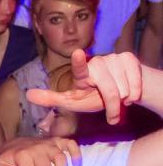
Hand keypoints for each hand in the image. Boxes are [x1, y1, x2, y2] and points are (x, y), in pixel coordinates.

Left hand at [27, 49, 142, 125]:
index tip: (76, 53)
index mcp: (82, 74)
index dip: (79, 62)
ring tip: (120, 98)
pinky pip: (136, 83)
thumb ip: (52, 99)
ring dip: (125, 99)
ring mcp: (114, 59)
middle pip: (110, 91)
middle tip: (112, 112)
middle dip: (113, 106)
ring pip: (124, 89)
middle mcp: (97, 63)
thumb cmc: (93, 96)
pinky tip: (130, 93)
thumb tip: (28, 95)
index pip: (80, 69)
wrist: (122, 92)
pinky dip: (135, 93)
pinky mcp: (129, 58)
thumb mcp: (72, 101)